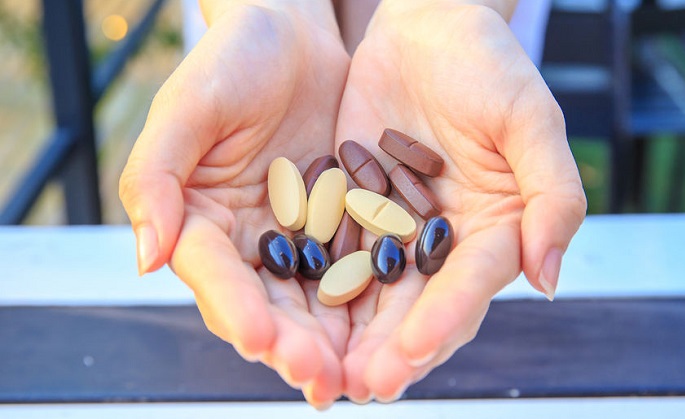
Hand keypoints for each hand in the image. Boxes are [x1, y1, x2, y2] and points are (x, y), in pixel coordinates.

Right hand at [119, 1, 349, 407]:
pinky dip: (371, 301)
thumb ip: (156, 178)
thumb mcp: (188, 107)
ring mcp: (297, 237)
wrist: (292, 34)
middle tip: (321, 379)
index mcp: (199, 220)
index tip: (260, 338)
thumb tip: (145, 257)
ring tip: (358, 376)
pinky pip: (356, 266)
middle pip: (266, 303)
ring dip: (334, 341)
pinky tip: (393, 328)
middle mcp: (247, 241)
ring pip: (313, 300)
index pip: (212, 274)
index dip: (234, 308)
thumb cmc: (231, 60)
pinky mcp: (340, 225)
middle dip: (292, 344)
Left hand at [335, 2, 586, 401]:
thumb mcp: (530, 119)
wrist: (425, 28)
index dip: (445, 319)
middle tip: (363, 384)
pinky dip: (317, 286)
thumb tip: (550, 279)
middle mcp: (444, 242)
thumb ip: (551, 196)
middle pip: (419, 305)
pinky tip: (294, 315)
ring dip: (350, 335)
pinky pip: (333, 252)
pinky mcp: (353, 208)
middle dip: (392, 347)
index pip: (470, 285)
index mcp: (495, 229)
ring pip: (373, 293)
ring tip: (325, 371)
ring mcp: (395, 229)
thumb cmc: (487, 64)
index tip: (414, 350)